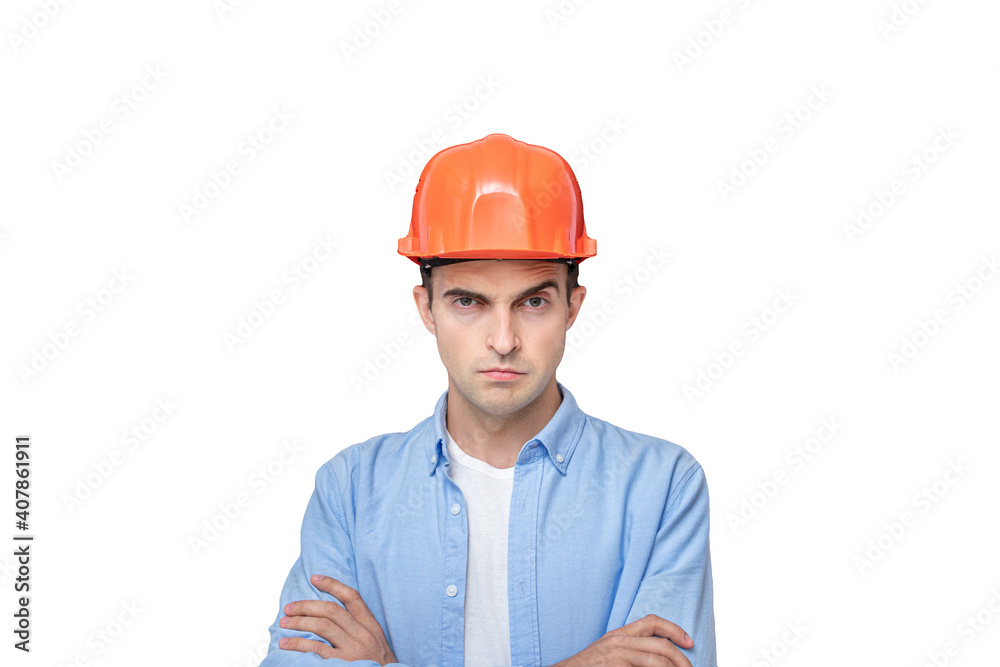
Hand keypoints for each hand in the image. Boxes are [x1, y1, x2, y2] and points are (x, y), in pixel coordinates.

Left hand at [278, 574, 396, 664]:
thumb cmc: (379, 663)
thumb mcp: (375, 641)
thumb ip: (358, 628)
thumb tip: (331, 616)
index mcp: (370, 625)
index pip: (352, 597)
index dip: (333, 584)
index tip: (315, 578)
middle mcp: (361, 633)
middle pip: (331, 610)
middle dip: (306, 606)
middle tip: (289, 607)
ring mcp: (352, 648)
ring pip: (322, 626)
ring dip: (299, 623)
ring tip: (284, 623)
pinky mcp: (343, 662)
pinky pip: (317, 648)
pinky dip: (299, 644)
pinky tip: (287, 644)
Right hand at [551, 614, 693, 666]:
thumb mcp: (608, 653)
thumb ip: (629, 649)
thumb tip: (658, 658)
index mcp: (619, 634)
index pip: (652, 622)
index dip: (674, 630)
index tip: (689, 642)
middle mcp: (619, 641)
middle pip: (661, 644)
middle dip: (682, 660)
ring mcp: (617, 655)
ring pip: (658, 660)